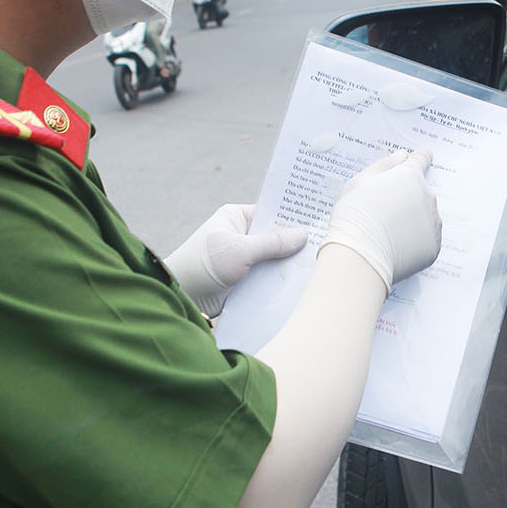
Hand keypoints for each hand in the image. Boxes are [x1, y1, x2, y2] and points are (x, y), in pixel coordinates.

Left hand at [165, 204, 308, 314]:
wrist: (180, 297)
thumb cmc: (203, 265)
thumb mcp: (240, 250)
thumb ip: (272, 243)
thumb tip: (304, 234)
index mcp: (237, 217)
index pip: (272, 211)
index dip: (293, 215)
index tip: (320, 218)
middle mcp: (242, 234)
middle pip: (276, 236)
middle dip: (295, 243)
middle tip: (326, 243)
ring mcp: (243, 258)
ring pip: (274, 258)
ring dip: (288, 264)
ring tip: (321, 264)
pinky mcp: (244, 279)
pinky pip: (267, 276)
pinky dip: (280, 280)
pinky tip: (302, 283)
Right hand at [322, 149, 441, 290]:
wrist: (359, 257)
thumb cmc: (354, 216)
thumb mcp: (360, 182)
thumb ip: (384, 166)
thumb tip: (402, 156)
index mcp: (410, 177)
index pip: (421, 160)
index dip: (420, 158)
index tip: (423, 156)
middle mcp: (427, 197)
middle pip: (420, 192)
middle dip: (407, 197)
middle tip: (384, 210)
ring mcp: (433, 223)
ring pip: (425, 216)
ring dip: (412, 219)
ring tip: (387, 231)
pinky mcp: (433, 247)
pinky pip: (425, 239)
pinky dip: (414, 240)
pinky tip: (395, 245)